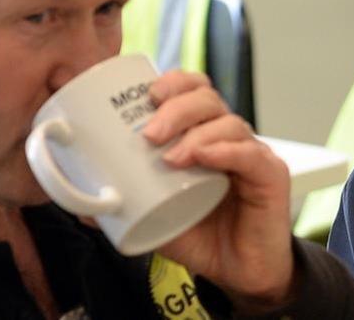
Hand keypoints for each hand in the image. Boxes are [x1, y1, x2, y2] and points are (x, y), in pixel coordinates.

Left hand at [141, 70, 295, 311]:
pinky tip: (206, 156)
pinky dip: (226, 151)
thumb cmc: (203, 235)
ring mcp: (252, 154)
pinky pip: (250, 154)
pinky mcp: (271, 175)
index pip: (195, 91)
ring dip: (196, 134)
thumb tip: (82, 205)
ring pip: (230, 123)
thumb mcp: (154, 218)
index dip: (175, 83)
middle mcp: (229, 138)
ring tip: (172, 158)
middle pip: (209, 99)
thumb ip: (126, 206)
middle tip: (150, 134)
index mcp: (203, 136)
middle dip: (177, 108)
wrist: (238, 269)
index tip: (148, 95)